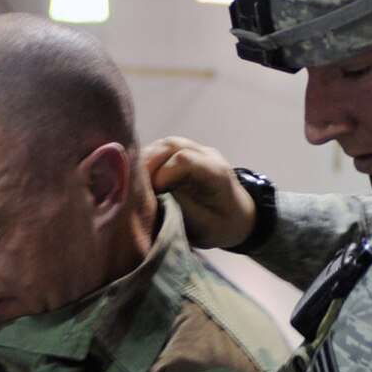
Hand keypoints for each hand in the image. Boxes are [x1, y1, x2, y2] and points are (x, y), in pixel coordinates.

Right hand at [142, 135, 255, 249]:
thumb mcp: (204, 227)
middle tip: (133, 189)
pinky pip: (160, 150)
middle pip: (170, 146)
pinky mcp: (184, 152)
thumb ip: (181, 207)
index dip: (161, 175)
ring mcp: (195, 150)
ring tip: (134, 185)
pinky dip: (146, 162)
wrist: (239, 216)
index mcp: (216, 173)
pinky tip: (139, 179)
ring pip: (162, 145)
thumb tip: (153, 192)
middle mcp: (206, 155)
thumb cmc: (222, 226)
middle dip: (147, 166)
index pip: (183, 160)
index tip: (152, 196)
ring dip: (144, 162)